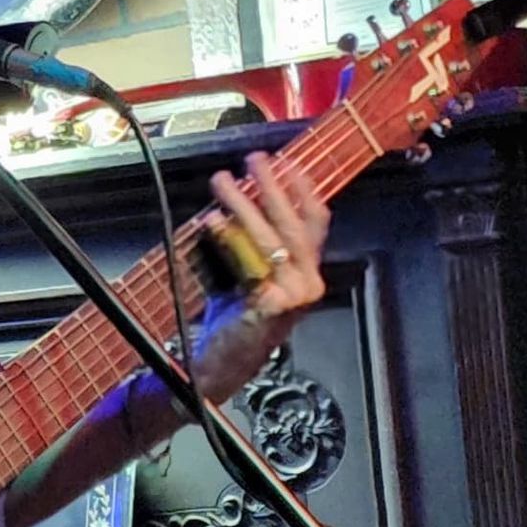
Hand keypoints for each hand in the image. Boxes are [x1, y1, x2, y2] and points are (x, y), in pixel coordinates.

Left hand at [191, 152, 330, 403]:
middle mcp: (307, 284)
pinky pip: (248, 263)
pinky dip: (228, 239)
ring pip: (268, 239)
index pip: (315, 223)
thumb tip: (238, 202)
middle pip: (292, 224)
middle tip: (252, 161)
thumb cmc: (237, 321)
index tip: (288, 163)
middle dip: (271, 188)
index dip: (304, 190)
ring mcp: (292, 296)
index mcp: (307, 273)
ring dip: (242, 205)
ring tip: (223, 182)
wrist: (226, 364)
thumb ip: (253, 246)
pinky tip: (212, 221)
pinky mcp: (270, 306)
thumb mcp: (253, 277)